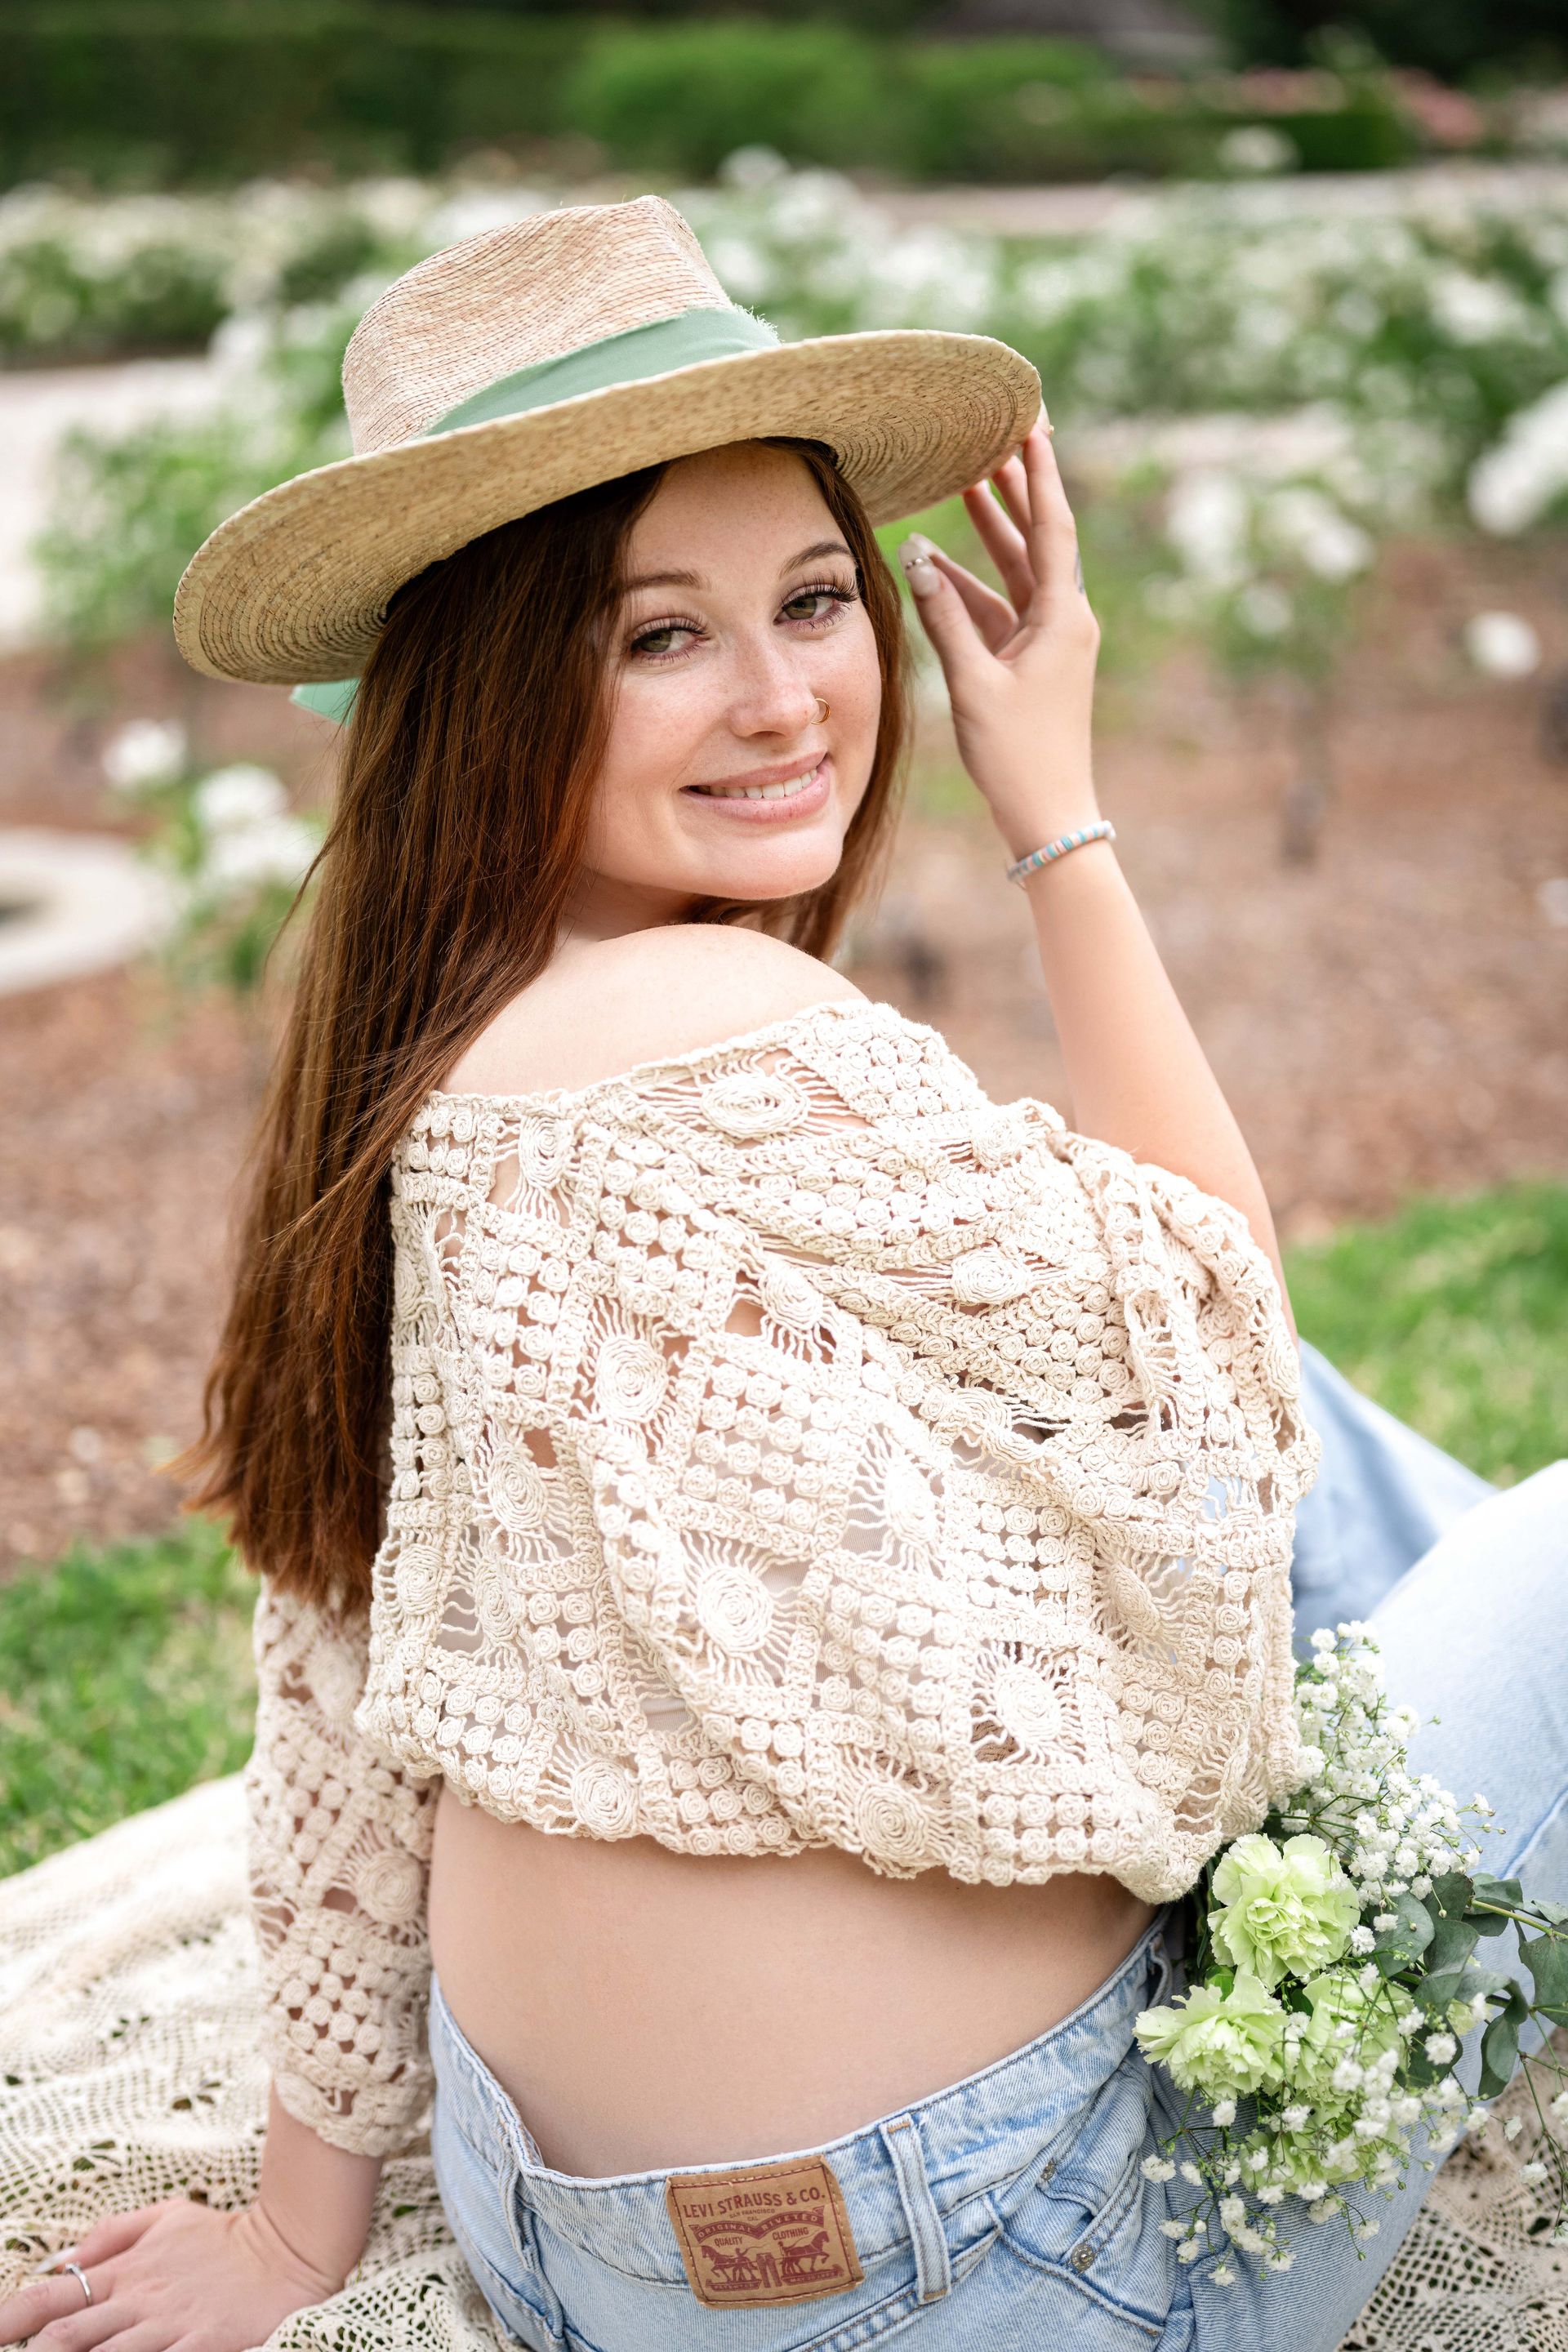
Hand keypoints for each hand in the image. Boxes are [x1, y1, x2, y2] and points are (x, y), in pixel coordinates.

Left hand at [0, 2197, 341, 2351]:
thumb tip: (67, 2258)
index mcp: (127, 2270)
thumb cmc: (224, 2237)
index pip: (52, 2294)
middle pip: (67, 2335)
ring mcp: (170, 2325)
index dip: (8, 2317)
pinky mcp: (203, 2346)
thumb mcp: (168, 2217)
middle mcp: (140, 2299)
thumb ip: (114, 2234)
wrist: (290, 2248)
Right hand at [899, 422, 1100, 859]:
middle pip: (1039, 538)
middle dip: (1016, 488)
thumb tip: (916, 556)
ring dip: (993, 530)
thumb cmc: (1017, 753)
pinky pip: (1001, 607)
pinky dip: (972, 585)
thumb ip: (943, 617)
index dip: (1040, 474)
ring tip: (969, 480)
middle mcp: (1064, 619)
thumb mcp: (973, 683)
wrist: (1048, 812)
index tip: (1032, 426)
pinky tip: (938, 563)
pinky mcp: (1030, 660)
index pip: (1053, 527)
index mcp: (1063, 617)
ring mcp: (1048, 639)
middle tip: (999, 435)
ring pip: (1018, 569)